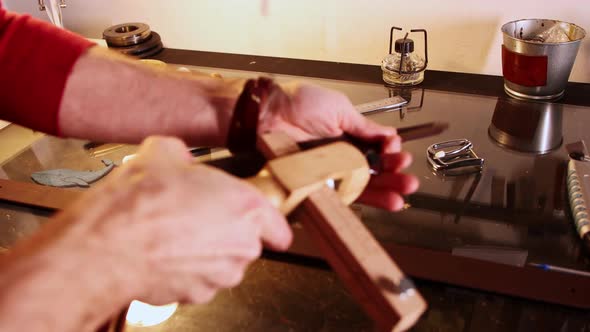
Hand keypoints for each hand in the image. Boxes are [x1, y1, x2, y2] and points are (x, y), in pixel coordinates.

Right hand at [80, 136, 291, 304]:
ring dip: (205, 252)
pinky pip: (200, 281)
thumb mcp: (161, 154)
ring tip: (174, 234)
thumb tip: (175, 155)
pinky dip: (186, 271)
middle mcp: (241, 244)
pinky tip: (164, 254)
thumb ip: (179, 153)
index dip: (268, 224)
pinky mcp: (197, 295)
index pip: (278, 227)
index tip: (261, 225)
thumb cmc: (139, 203)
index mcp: (245, 207)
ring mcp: (221, 274)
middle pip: (246, 243)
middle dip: (225, 232)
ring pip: (223, 264)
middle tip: (197, 217)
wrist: (108, 246)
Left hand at [259, 82, 418, 210]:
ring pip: (362, 184)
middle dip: (394, 174)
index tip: (397, 150)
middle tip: (408, 179)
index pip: (377, 147)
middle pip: (373, 169)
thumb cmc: (299, 103)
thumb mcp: (340, 109)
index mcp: (349, 133)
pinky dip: (363, 198)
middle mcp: (342, 154)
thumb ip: (365, 126)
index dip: (390, 151)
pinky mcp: (318, 183)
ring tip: (402, 194)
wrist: (270, 113)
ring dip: (385, 190)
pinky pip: (342, 193)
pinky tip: (383, 199)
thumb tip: (389, 133)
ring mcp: (330, 170)